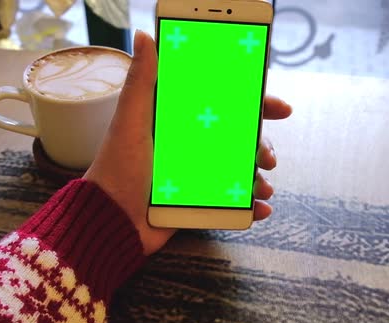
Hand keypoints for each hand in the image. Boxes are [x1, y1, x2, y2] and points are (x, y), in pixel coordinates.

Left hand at [84, 31, 291, 254]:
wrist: (111, 222)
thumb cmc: (117, 170)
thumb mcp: (130, 122)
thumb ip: (141, 81)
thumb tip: (144, 35)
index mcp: (178, 122)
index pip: (223, 105)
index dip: (253, 104)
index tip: (277, 107)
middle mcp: (191, 146)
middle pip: (239, 138)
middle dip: (261, 145)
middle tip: (268, 157)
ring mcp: (197, 175)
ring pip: (241, 169)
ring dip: (259, 176)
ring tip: (264, 187)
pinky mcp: (199, 201)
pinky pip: (233, 201)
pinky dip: (251, 205)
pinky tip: (260, 208)